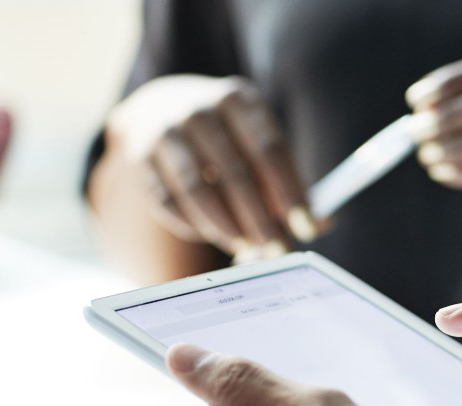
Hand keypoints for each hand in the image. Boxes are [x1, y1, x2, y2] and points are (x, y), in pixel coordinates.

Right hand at [105, 75, 324, 261]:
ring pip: (197, 189)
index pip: (269, 149)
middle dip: (260, 219)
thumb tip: (321, 224)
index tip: (306, 227)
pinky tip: (213, 234)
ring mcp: (164, 131)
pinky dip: (194, 225)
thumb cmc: (230, 135)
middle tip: (278, 249)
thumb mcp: (261, 142)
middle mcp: (198, 109)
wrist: (163, 107)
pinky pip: (168, 201)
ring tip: (246, 247)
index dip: (290, 192)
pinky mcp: (140, 157)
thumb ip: (290, 181)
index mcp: (239, 99)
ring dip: (225, 227)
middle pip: (235, 172)